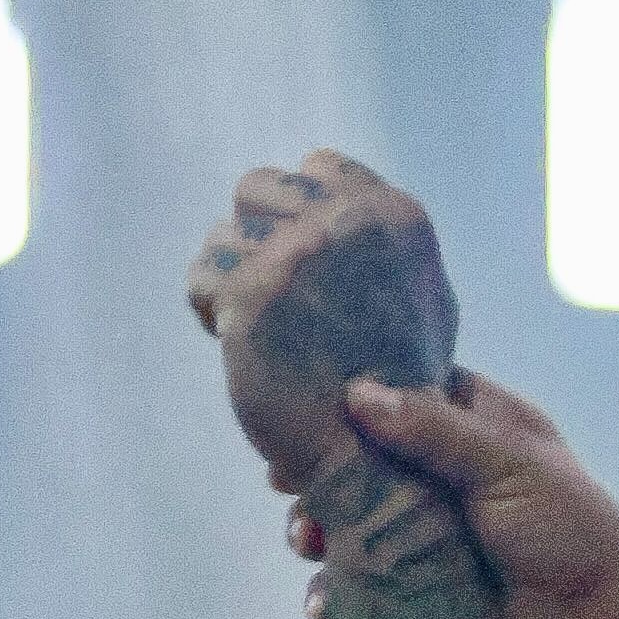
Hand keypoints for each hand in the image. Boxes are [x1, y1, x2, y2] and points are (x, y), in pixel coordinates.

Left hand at [187, 151, 457, 492]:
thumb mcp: (417, 296)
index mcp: (392, 215)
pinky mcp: (253, 290)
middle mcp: (347, 220)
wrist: (376, 451)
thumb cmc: (394, 385)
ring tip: (255, 325)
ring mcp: (299, 251)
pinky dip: (208, 309)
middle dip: (253, 238)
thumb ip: (377, 242)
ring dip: (227, 277)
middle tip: (268, 297)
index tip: (299, 267)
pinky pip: (200, 277)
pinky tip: (233, 341)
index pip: (316, 167)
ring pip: (220, 233)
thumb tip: (334, 192)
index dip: (294, 216)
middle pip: (257, 187)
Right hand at [288, 365, 618, 618]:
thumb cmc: (567, 532)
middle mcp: (449, 475)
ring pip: (354, 523)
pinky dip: (334, 594)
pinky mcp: (415, 589)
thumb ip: (435, 430)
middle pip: (367, 461)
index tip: (307, 409)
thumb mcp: (509, 464)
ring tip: (308, 542)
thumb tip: (358, 394)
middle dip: (325, 475)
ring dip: (320, 532)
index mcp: (481, 427)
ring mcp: (428, 534)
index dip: (357, 398)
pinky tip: (325, 606)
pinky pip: (359, 584)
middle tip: (287, 482)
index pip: (409, 393)